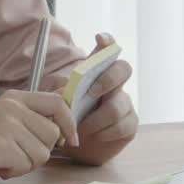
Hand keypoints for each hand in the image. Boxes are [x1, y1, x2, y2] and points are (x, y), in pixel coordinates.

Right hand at [0, 90, 77, 183]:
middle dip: (40, 150)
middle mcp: (10, 107)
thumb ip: (38, 118)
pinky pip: (26, 165)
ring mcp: (4, 124)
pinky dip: (14, 171)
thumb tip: (70, 119)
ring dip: (27, 163)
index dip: (69, 123)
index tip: (70, 140)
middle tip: (17, 150)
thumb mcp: (13, 121)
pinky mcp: (0, 144)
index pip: (57, 103)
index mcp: (15, 98)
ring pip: (42, 153)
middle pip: (53, 134)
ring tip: (7, 157)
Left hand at [62, 33, 137, 165]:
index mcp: (94, 73)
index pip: (106, 50)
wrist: (71, 145)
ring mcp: (124, 103)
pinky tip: (93, 135)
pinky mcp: (129, 124)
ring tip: (80, 128)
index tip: (99, 38)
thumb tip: (67, 88)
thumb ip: (59, 90)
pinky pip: (122, 126)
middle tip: (89, 92)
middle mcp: (113, 84)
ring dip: (96, 118)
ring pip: (118, 105)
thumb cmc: (62, 115)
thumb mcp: (54, 100)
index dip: (107, 42)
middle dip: (108, 79)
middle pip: (123, 69)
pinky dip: (103, 132)